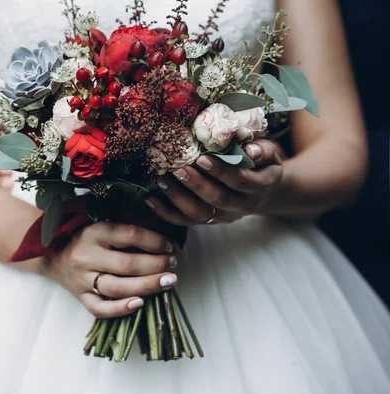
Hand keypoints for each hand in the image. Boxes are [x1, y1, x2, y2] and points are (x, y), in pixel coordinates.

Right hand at [42, 223, 178, 317]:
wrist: (49, 252)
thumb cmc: (81, 234)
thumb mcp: (99, 221)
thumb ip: (124, 227)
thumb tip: (163, 238)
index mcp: (93, 232)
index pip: (131, 235)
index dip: (156, 241)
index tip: (172, 245)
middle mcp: (86, 256)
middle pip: (128, 264)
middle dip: (157, 265)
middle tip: (174, 263)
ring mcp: (81, 279)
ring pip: (118, 287)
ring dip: (148, 286)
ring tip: (169, 282)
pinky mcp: (79, 296)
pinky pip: (100, 308)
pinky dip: (121, 309)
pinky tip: (140, 304)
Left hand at [145, 139, 282, 224]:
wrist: (263, 191)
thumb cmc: (261, 164)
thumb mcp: (268, 153)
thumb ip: (261, 149)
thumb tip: (250, 148)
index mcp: (259, 186)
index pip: (240, 181)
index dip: (221, 171)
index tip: (202, 158)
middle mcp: (242, 205)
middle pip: (218, 199)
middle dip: (196, 184)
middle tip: (177, 168)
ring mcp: (223, 216)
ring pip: (199, 214)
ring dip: (178, 198)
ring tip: (162, 179)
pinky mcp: (208, 221)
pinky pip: (184, 221)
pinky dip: (165, 212)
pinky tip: (149, 198)